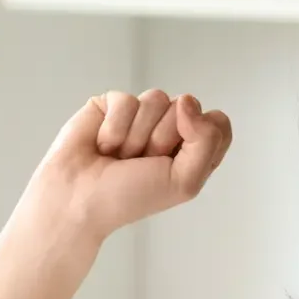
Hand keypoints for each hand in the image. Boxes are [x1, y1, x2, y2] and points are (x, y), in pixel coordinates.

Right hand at [28, 88, 232, 245]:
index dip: (201, 136)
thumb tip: (188, 100)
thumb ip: (207, 140)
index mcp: (193, 149)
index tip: (177, 160)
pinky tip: (103, 145)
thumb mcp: (185, 182)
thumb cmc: (129, 198)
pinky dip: (114, 129)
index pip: (219, 123)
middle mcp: (170, 129)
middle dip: (163, 139)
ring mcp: (142, 115)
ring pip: (156, 99)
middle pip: (188, 107)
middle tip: (142, 162)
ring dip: (137, 136)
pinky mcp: (113, 105)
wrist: (79, 199)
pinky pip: (125, 101)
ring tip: (120, 155)